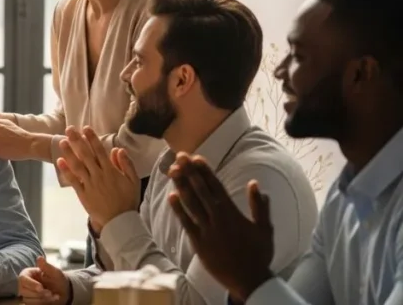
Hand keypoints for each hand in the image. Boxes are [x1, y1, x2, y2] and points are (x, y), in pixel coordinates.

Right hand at [18, 256, 69, 304]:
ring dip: (43, 299)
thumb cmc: (58, 279)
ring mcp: (26, 294)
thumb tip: (40, 258)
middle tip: (50, 293)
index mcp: (27, 274)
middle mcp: (24, 284)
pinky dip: (43, 303)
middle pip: (24, 291)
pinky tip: (51, 300)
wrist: (63, 291)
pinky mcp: (30, 302)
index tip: (41, 288)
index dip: (31, 284)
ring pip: (29, 300)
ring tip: (53, 295)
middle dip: (39, 294)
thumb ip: (47, 266)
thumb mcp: (55, 272)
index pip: (23, 279)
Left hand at [56, 126, 139, 231]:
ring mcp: (89, 185)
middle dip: (77, 141)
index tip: (86, 128)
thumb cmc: (128, 200)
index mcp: (111, 171)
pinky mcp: (82, 194)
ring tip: (62, 141)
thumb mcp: (134, 181)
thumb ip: (126, 164)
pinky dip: (66, 171)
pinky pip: (73, 181)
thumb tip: (118, 149)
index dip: (92, 139)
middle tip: (69, 129)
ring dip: (69, 153)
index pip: (99, 151)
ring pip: (77, 165)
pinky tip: (60, 161)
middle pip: (86, 155)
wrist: (120, 222)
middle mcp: (98, 175)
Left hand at [167, 153, 274, 302]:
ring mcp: (206, 229)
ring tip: (172, 170)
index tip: (196, 157)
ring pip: (191, 203)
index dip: (204, 171)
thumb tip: (255, 183)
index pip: (216, 186)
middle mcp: (217, 218)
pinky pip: (186, 222)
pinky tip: (170, 196)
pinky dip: (178, 209)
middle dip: (189, 172)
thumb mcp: (264, 228)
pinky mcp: (198, 241)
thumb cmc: (258, 254)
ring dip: (181, 185)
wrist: (248, 279)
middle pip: (200, 190)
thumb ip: (260, 205)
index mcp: (232, 212)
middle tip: (179, 156)